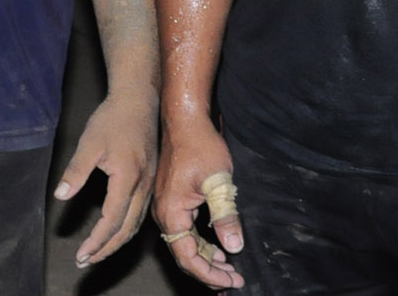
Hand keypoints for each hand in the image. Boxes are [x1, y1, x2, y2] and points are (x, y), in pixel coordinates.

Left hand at [53, 90, 156, 267]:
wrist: (139, 99)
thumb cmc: (112, 119)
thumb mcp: (89, 143)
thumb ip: (76, 171)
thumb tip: (60, 195)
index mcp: (128, 178)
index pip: (111, 221)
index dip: (96, 241)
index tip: (81, 255)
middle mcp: (143, 186)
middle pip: (126, 229)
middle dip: (106, 249)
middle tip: (86, 261)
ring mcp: (150, 183)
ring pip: (136, 224)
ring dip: (117, 241)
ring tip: (98, 252)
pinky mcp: (151, 179)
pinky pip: (141, 213)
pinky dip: (127, 228)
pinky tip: (116, 230)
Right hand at [152, 121, 243, 289]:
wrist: (184, 119)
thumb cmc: (200, 145)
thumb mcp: (218, 182)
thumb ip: (225, 216)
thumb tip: (234, 247)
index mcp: (171, 213)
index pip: (189, 258)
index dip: (211, 274)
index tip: (233, 280)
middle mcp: (164, 214)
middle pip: (185, 255)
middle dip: (210, 271)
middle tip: (234, 280)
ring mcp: (166, 206)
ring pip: (186, 244)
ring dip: (207, 258)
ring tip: (229, 268)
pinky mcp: (172, 199)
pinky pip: (186, 230)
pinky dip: (202, 242)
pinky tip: (218, 247)